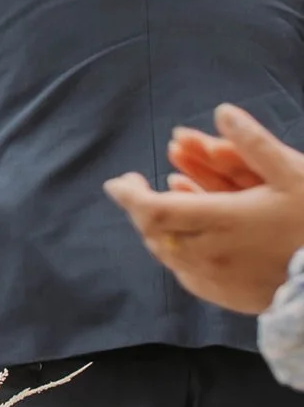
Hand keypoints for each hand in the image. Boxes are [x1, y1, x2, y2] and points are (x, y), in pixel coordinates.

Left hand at [108, 105, 303, 314]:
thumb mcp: (292, 173)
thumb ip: (253, 142)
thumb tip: (222, 111)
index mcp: (221, 220)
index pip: (153, 210)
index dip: (129, 196)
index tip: (120, 181)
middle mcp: (210, 253)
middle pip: (154, 232)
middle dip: (142, 208)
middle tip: (139, 189)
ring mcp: (216, 279)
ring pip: (168, 254)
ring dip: (158, 229)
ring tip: (164, 207)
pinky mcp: (226, 295)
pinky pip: (187, 274)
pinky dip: (177, 252)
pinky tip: (186, 239)